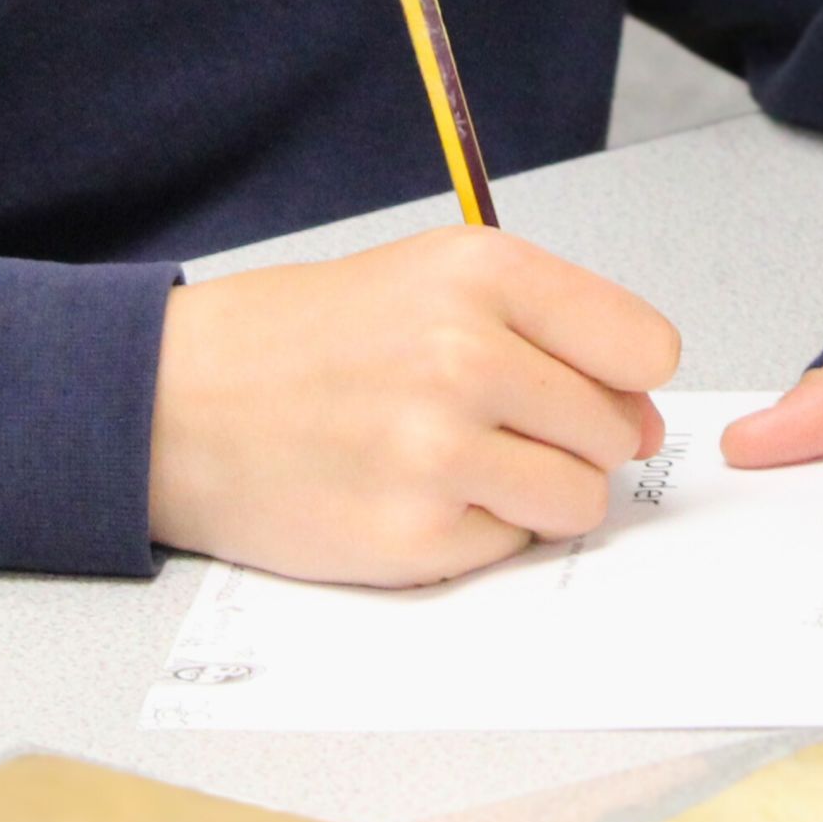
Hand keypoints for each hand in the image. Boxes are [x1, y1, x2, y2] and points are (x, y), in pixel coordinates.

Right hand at [151, 224, 681, 584]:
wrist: (177, 402)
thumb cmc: (306, 338)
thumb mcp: (427, 278)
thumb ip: (546, 327)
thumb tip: (644, 416)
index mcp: (482, 273)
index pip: (645, 347)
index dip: (622, 376)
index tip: (586, 383)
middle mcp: (468, 355)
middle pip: (617, 431)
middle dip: (575, 440)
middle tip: (493, 426)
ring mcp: (441, 450)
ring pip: (580, 501)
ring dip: (536, 494)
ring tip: (458, 463)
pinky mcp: (414, 535)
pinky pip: (512, 548)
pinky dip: (476, 532)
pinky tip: (412, 494)